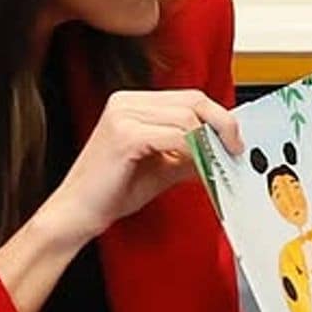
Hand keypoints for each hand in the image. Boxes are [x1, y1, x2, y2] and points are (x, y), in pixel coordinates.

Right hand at [38, 89, 241, 242]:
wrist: (77, 213)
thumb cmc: (111, 191)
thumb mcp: (162, 167)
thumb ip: (190, 153)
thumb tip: (223, 150)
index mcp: (133, 103)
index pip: (190, 97)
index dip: (218, 117)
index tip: (234, 140)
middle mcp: (126, 102)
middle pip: (194, 101)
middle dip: (222, 126)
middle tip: (234, 150)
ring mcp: (123, 116)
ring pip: (187, 118)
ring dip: (208, 143)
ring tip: (215, 165)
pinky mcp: (124, 136)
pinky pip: (174, 137)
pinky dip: (193, 152)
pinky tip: (197, 168)